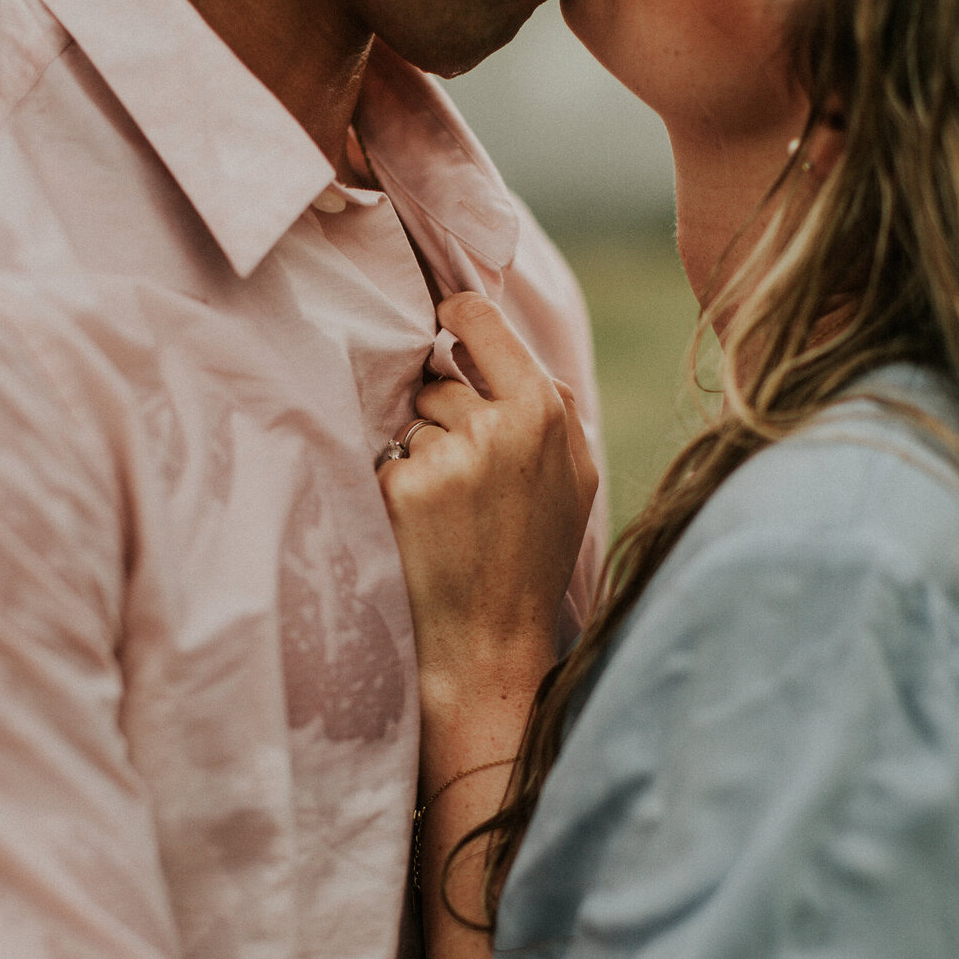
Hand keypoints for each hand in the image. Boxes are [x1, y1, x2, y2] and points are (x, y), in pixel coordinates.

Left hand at [378, 293, 597, 704]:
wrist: (493, 642)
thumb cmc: (531, 557)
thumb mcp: (571, 477)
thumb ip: (549, 406)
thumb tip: (497, 341)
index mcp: (547, 411)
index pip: (482, 321)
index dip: (456, 316)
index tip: (443, 319)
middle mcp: (502, 425)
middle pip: (439, 381)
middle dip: (442, 416)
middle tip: (468, 483)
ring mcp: (452, 456)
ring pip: (412, 420)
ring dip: (420, 453)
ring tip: (450, 512)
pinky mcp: (405, 487)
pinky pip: (387, 459)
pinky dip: (396, 487)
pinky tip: (423, 529)